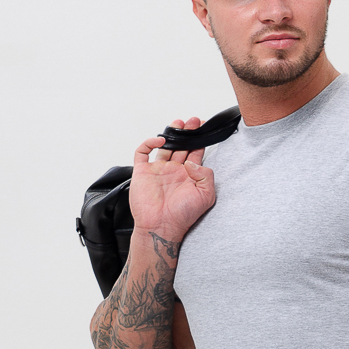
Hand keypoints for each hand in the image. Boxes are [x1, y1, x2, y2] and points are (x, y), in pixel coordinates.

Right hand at [129, 117, 215, 242]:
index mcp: (188, 177)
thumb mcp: (206, 196)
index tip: (202, 128)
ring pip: (164, 146)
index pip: (195, 153)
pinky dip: (149, 143)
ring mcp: (157, 171)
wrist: (162, 226)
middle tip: (193, 121)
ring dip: (171, 134)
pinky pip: (143, 152)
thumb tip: (192, 161)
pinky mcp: (142, 172)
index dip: (199, 140)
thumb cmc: (183, 216)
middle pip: (181, 146)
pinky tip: (160, 140)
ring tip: (179, 123)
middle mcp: (173, 172)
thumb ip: (205, 175)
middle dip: (187, 132)